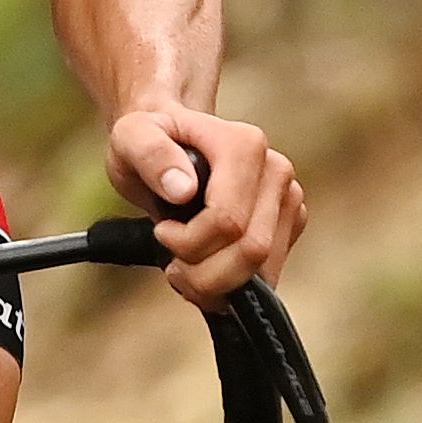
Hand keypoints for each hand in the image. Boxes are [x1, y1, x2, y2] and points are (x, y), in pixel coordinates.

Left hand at [110, 105, 305, 307]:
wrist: (173, 142)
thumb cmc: (154, 138)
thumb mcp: (132, 136)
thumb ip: (151, 154)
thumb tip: (182, 189)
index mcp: (245, 145)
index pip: (227, 220)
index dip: (189, 242)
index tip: (162, 232)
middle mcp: (276, 171)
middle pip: (251, 250)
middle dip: (204, 273)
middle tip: (173, 265)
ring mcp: (287, 199)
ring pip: (264, 269)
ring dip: (217, 286)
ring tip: (185, 271)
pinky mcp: (289, 224)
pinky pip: (267, 274)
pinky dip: (232, 286)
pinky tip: (205, 272)